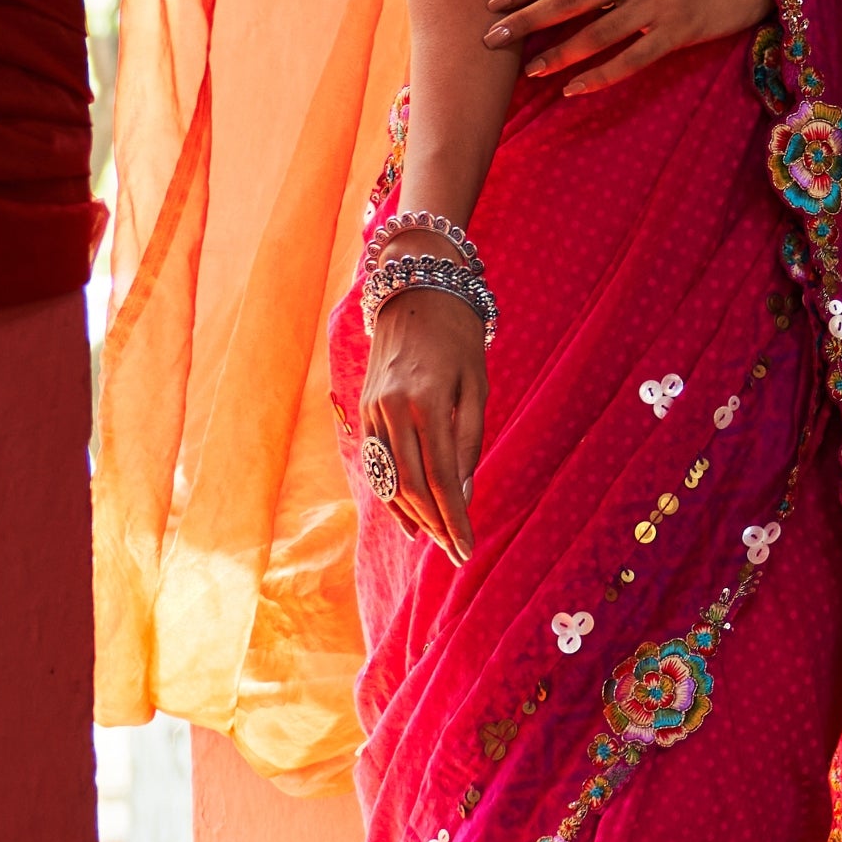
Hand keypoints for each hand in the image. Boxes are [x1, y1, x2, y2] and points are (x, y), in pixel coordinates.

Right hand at [361, 286, 487, 559]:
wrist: (414, 290)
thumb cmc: (457, 337)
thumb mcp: (476, 385)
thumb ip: (469, 440)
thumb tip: (462, 493)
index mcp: (427, 401)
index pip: (440, 478)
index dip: (453, 518)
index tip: (466, 549)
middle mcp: (392, 408)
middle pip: (410, 486)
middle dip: (434, 525)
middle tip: (454, 551)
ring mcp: (373, 409)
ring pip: (388, 478)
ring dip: (412, 514)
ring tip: (435, 539)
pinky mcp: (364, 408)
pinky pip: (377, 461)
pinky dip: (391, 492)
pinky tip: (406, 516)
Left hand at [483, 0, 770, 92]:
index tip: (494, 2)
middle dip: (526, 20)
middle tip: (491, 39)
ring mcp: (657, 0)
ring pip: (595, 32)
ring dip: (557, 54)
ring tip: (528, 71)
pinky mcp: (679, 29)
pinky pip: (632, 58)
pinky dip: (600, 76)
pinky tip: (575, 89)